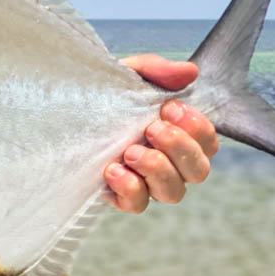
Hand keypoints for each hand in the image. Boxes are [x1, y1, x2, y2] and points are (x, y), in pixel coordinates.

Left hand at [104, 54, 218, 212]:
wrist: (66, 110)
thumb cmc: (107, 94)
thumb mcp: (130, 75)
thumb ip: (159, 71)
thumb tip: (189, 72)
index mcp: (179, 133)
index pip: (208, 141)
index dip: (197, 127)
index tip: (169, 108)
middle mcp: (170, 162)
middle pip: (199, 171)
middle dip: (179, 147)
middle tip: (152, 128)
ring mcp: (148, 182)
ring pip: (174, 192)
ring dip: (157, 170)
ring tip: (131, 151)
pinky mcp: (122, 196)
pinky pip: (137, 205)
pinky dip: (130, 189)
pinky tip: (113, 170)